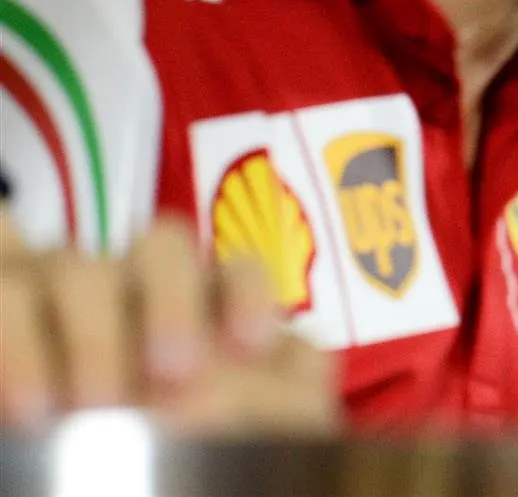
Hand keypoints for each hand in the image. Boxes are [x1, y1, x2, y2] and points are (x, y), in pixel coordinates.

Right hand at [0, 207, 335, 430]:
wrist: (98, 464)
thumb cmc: (193, 440)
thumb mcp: (249, 426)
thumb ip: (282, 392)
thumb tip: (294, 366)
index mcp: (204, 312)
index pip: (236, 274)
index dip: (247, 297)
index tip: (254, 346)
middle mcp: (135, 290)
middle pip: (161, 248)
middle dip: (174, 302)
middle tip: (176, 374)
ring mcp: (63, 296)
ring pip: (78, 269)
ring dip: (91, 334)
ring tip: (87, 408)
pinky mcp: (10, 313)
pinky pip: (6, 297)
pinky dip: (17, 344)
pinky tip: (29, 406)